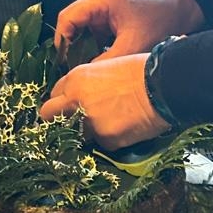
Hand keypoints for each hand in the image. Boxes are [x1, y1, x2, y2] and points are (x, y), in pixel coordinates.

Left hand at [39, 53, 172, 149]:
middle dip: (57, 120)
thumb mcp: (106, 69)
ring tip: (111, 123)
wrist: (164, 86)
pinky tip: (126, 127)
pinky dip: (111, 139)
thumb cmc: (141, 71)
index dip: (63, 102)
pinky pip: (102, 144)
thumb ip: (87, 85)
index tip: (71, 106)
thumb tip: (82, 98)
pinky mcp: (106, 139)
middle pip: (48, 115)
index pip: (54, 95)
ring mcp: (89, 122)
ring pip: (76, 134)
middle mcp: (76, 101)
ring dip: (88, 132)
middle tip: (73, 123)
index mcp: (76, 79)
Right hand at [54, 0, 203, 60]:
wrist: (181, 11)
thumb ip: (107, 61)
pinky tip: (98, 59)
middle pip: (71, 22)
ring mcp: (103, 6)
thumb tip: (87, 76)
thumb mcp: (132, 45)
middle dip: (71, 45)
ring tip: (85, 66)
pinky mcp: (110, 14)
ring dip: (82, 46)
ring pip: (81, 27)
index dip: (62, 40)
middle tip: (72, 67)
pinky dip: (93, 44)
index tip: (64, 62)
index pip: (67, 18)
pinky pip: (93, 30)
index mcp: (100, 0)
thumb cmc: (159, 21)